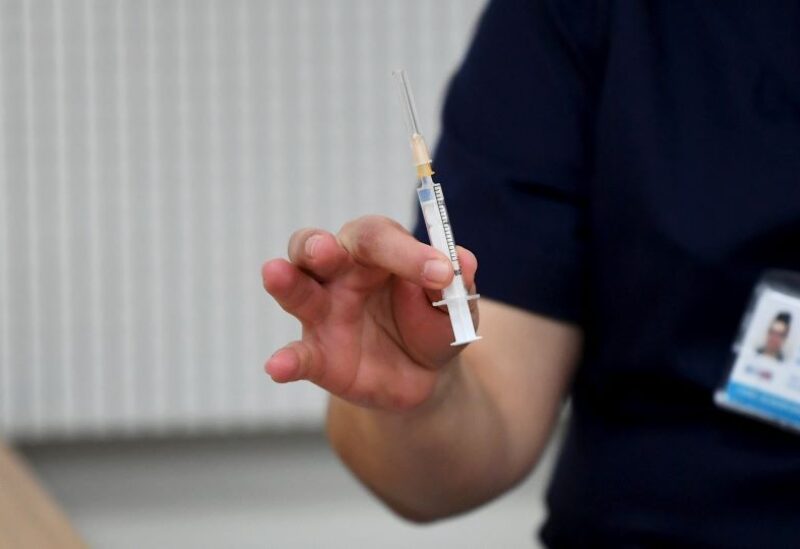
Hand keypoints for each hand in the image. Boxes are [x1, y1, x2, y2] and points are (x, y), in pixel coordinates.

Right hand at [262, 215, 478, 411]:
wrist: (425, 375)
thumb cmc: (433, 324)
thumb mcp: (454, 306)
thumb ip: (456, 286)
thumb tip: (462, 261)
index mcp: (376, 252)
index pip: (378, 238)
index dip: (408, 252)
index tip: (442, 275)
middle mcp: (340, 273)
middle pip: (316, 246)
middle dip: (317, 245)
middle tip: (326, 249)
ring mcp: (324, 313)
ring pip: (296, 289)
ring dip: (286, 281)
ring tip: (274, 272)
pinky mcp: (317, 354)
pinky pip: (298, 355)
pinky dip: (287, 360)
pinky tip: (278, 367)